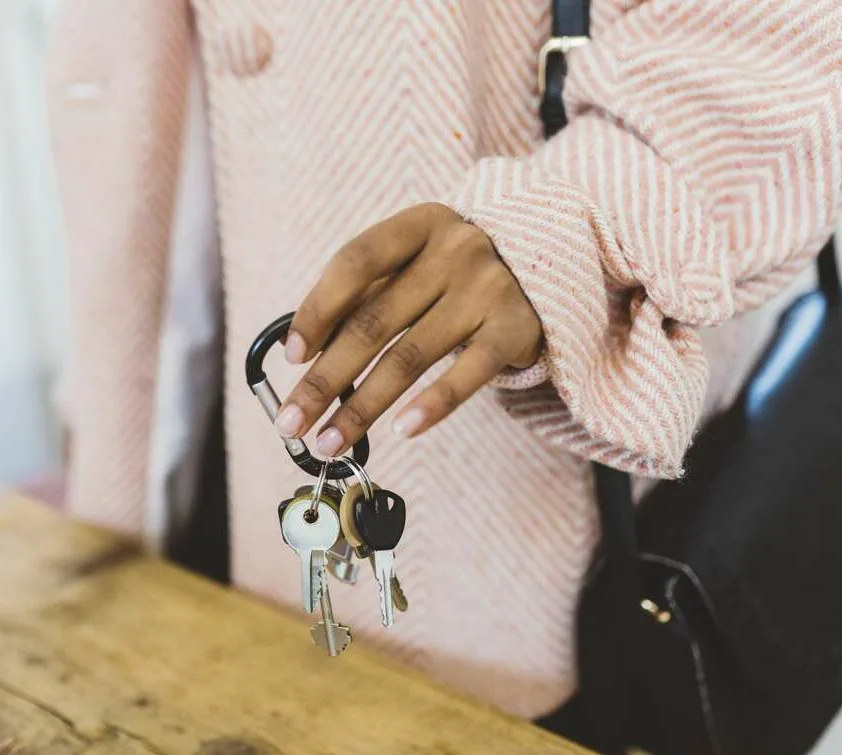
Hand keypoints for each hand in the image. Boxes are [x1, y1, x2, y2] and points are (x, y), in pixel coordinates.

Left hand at [274, 202, 542, 457]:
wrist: (549, 262)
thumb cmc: (456, 272)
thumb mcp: (415, 263)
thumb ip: (366, 295)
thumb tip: (304, 355)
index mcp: (419, 226)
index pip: (355, 263)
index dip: (317, 310)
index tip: (292, 356)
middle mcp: (454, 251)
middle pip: (374, 322)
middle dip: (325, 379)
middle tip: (292, 422)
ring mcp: (488, 289)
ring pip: (410, 356)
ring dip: (363, 407)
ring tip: (331, 442)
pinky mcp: (515, 328)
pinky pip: (468, 373)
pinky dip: (433, 405)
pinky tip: (400, 431)